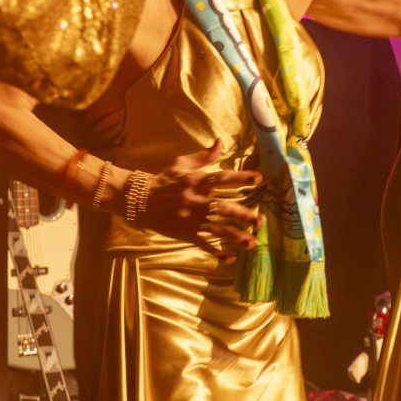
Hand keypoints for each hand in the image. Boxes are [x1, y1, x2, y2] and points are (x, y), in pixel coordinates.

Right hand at [133, 143, 262, 257]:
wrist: (139, 199)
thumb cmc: (163, 180)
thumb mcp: (181, 163)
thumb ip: (204, 156)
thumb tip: (221, 142)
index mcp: (197, 181)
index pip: (224, 178)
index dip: (242, 178)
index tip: (259, 179)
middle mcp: (197, 200)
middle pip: (225, 209)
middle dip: (244, 215)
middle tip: (260, 220)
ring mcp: (191, 219)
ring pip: (218, 230)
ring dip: (237, 238)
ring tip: (252, 242)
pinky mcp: (185, 233)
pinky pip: (204, 244)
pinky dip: (218, 253)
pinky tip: (231, 258)